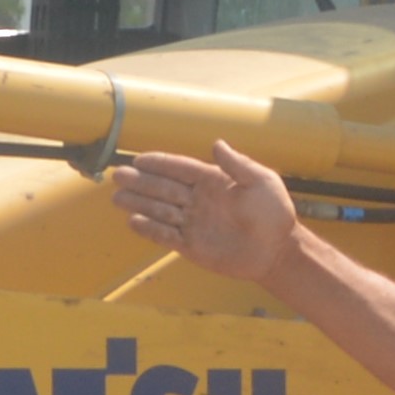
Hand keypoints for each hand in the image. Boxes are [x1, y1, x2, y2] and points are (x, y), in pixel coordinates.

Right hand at [102, 139, 307, 292]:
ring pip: (160, 210)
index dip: (160, 164)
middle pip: (163, 188)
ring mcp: (193, 223)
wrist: (277, 251)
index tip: (139, 159)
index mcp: (213, 181)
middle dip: (141, 182)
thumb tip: (216, 143)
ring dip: (139, 204)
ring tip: (117, 198)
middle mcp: (198, 200)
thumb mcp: (261, 182)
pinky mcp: (192, 246)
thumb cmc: (274, 213)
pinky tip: (133, 222)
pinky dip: (150, 229)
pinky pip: (166, 236)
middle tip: (119, 175)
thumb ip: (237, 165)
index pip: (181, 169)